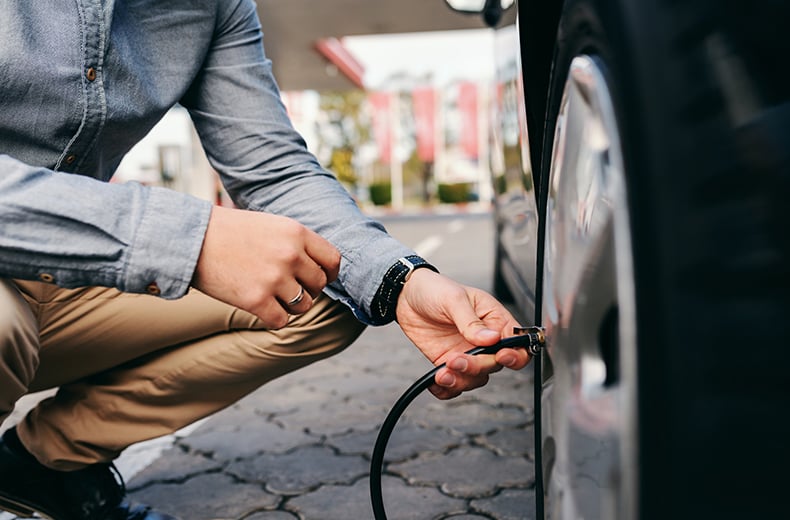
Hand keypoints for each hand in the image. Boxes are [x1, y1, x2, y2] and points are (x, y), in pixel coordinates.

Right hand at [192, 205, 340, 327]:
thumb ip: (296, 243)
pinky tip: (261, 308)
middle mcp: (290, 255)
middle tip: (287, 287)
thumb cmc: (229, 231)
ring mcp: (274, 279)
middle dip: (307, 289)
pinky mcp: (256, 300)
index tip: (319, 277)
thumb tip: (320, 267)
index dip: (328, 273)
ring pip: (303, 305)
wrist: (190, 239)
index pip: (333, 260)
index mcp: (296, 232)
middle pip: (319, 285)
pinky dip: (274, 318)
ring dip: (291, 305)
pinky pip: (282, 320)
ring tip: (273, 296)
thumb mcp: (271, 225)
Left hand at [395, 268, 531, 398]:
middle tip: (456, 359)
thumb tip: (491, 338)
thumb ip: (471, 321)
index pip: (517, 344)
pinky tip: (436, 382)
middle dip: (476, 367)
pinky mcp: (449, 363)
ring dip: (460, 380)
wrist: (407, 296)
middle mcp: (484, 341)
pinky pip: (454, 384)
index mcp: (494, 320)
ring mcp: (467, 353)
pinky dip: (447, 389)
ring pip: (476, 379)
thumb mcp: (454, 299)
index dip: (515, 355)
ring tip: (442, 372)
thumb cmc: (435, 289)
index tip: (500, 356)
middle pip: (494, 365)